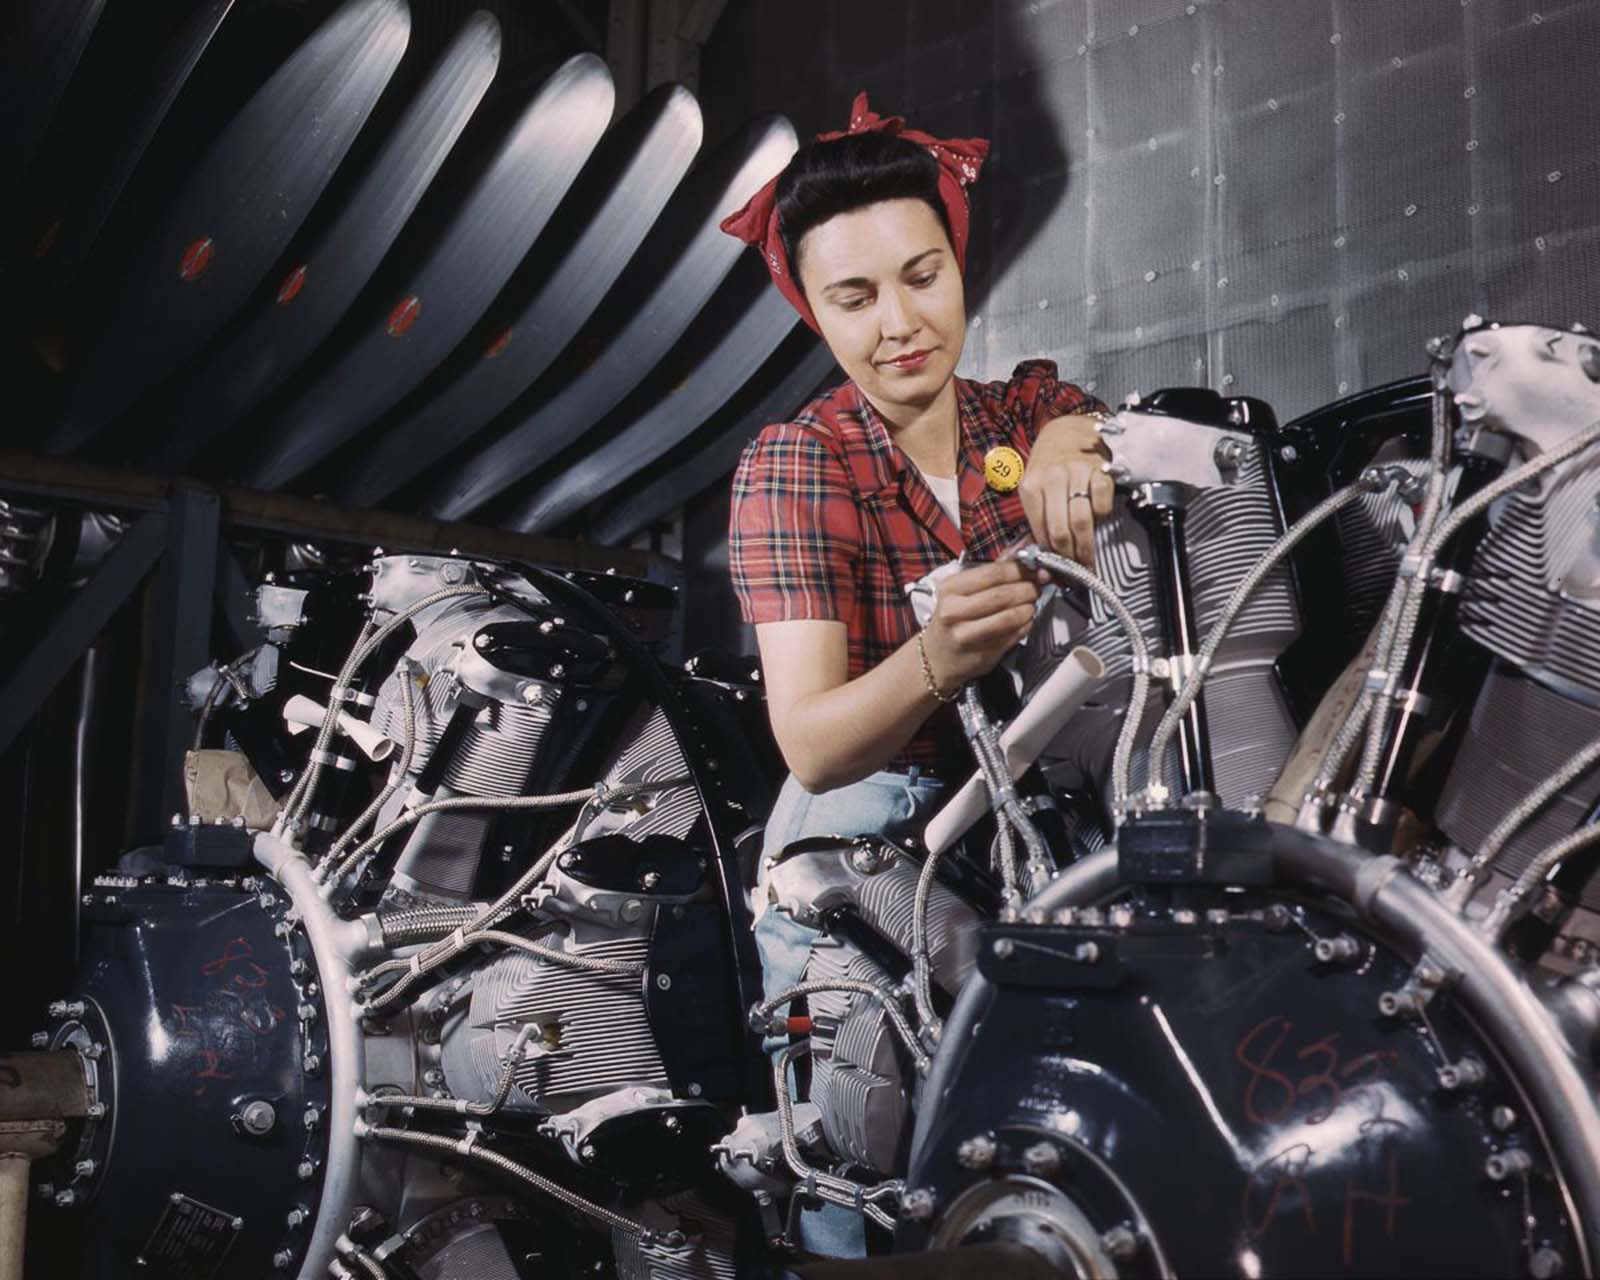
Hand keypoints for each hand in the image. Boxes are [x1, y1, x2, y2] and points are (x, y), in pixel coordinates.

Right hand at [920, 559, 1037, 695]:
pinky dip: (1026, 625)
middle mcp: (954, 611)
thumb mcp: (961, 592)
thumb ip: (991, 576)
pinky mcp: (982, 653)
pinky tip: (1023, 622)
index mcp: (950, 589)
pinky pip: (1014, 635)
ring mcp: (967, 635)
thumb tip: (1026, 562)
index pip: (994, 573)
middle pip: (1003, 595)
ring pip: (1011, 616)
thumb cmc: (953, 619)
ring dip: (1029, 609)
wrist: (937, 656)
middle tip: (1035, 588)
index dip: (1021, 570)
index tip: (1035, 570)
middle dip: (1028, 589)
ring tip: (1030, 605)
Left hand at [1019, 414, 1115, 568]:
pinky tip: (1097, 519)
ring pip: (1082, 521)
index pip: (1040, 530)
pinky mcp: (1101, 471)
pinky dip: (1102, 517)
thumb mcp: (1033, 487)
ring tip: (1087, 559)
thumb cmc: (1049, 465)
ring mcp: (1078, 473)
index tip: (1056, 570)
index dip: (1050, 555)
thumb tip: (1044, 557)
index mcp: (1031, 486)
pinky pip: (1103, 505)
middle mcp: (1053, 478)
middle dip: (1069, 556)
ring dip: (1085, 546)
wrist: (1067, 432)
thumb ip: (1038, 519)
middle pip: (1061, 530)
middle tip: (1075, 571)